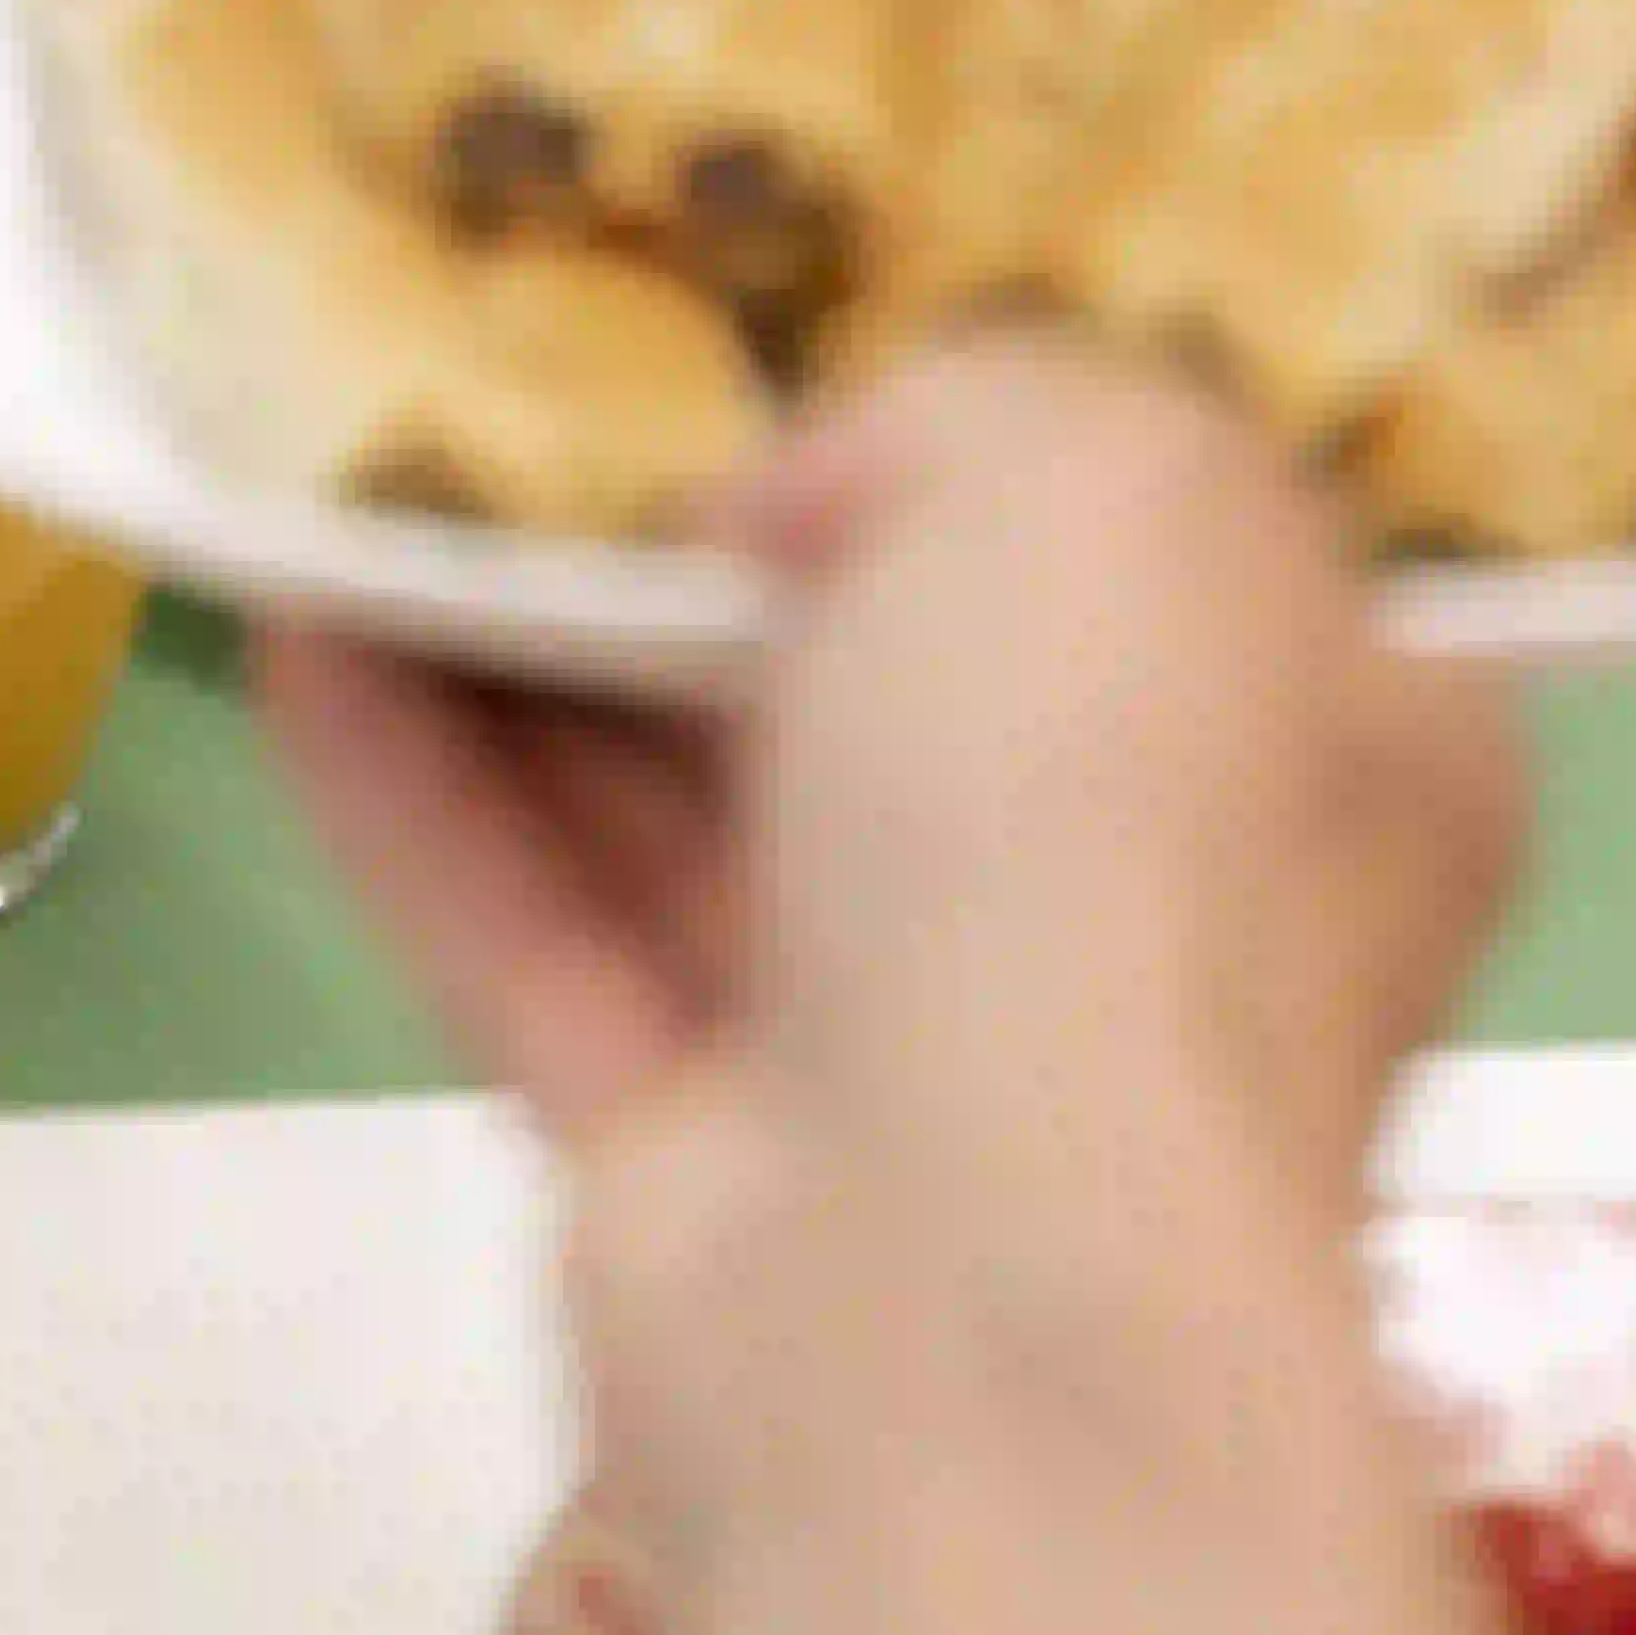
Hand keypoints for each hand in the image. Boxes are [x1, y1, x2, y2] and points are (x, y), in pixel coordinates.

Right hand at [263, 349, 1521, 1454]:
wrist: (971, 1295)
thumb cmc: (1104, 834)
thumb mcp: (1104, 479)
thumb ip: (970, 414)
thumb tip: (807, 517)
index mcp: (1343, 746)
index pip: (1207, 569)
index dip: (1033, 453)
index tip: (843, 339)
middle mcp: (1160, 911)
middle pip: (922, 687)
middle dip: (730, 553)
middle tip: (543, 379)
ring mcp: (927, 1063)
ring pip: (704, 814)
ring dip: (529, 653)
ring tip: (357, 470)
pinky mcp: (709, 1174)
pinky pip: (547, 940)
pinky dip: (427, 796)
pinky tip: (292, 633)